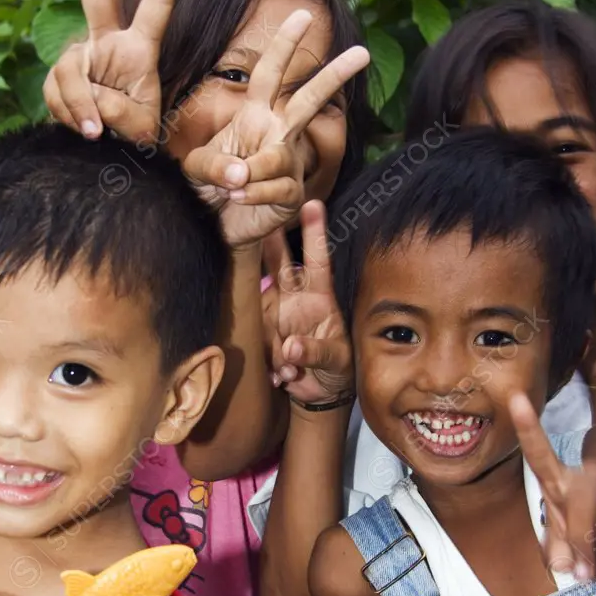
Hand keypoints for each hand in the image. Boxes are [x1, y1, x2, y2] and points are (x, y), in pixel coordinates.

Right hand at [43, 0, 181, 140]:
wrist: (111, 154)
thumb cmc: (137, 136)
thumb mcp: (140, 130)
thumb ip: (121, 112)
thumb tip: (92, 101)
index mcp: (140, 50)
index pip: (154, 9)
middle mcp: (108, 44)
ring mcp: (81, 57)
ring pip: (68, 69)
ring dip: (78, 104)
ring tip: (94, 131)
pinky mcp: (60, 76)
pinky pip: (54, 91)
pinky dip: (66, 113)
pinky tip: (82, 127)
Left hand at [183, 10, 368, 247]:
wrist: (216, 224)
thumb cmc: (207, 187)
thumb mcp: (196, 168)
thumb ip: (212, 165)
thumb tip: (241, 173)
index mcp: (256, 115)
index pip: (271, 74)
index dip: (285, 45)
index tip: (304, 15)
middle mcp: (278, 134)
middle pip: (308, 101)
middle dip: (334, 76)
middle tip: (362, 52)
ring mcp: (288, 164)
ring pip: (278, 157)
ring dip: (251, 172)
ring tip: (229, 187)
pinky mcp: (291, 194)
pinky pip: (278, 188)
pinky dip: (254, 194)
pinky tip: (237, 198)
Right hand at [261, 201, 352, 403]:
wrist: (320, 391)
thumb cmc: (337, 367)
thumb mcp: (336, 360)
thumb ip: (316, 352)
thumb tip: (290, 349)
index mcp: (321, 296)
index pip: (318, 259)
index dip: (314, 232)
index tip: (312, 203)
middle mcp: (295, 298)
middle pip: (279, 264)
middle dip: (270, 243)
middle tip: (260, 219)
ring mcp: (277, 314)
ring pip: (263, 313)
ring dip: (276, 344)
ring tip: (291, 369)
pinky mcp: (264, 333)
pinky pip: (258, 340)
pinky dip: (271, 362)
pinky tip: (285, 375)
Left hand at [510, 392, 595, 578]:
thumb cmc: (588, 518)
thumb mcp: (565, 528)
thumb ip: (558, 545)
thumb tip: (562, 566)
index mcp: (559, 479)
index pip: (539, 454)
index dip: (528, 427)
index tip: (514, 398)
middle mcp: (590, 471)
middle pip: (583, 515)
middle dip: (584, 548)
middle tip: (584, 573)